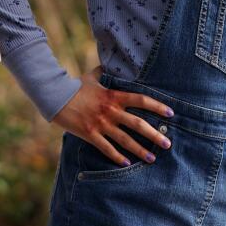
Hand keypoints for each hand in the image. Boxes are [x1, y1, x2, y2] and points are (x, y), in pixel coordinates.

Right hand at [51, 67, 173, 166]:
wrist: (55, 96)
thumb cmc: (75, 86)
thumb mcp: (92, 77)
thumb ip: (104, 72)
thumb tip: (110, 62)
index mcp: (114, 96)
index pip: (140, 100)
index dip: (157, 106)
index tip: (170, 113)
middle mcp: (111, 111)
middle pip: (137, 124)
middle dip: (154, 134)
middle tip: (168, 143)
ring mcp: (101, 124)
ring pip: (125, 139)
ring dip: (140, 150)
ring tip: (153, 158)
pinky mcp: (90, 134)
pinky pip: (107, 148)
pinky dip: (117, 157)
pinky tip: (127, 163)